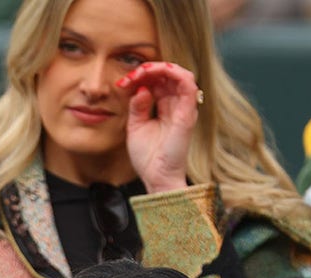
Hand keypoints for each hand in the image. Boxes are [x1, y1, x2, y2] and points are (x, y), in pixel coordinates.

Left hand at [116, 61, 199, 193]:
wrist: (156, 176)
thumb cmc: (148, 156)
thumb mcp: (135, 126)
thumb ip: (137, 106)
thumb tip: (140, 88)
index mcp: (164, 107)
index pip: (157, 82)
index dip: (141, 76)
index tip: (122, 83)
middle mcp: (176, 105)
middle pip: (167, 76)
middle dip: (148, 70)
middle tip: (130, 76)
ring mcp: (183, 108)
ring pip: (179, 75)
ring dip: (160, 68)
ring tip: (142, 71)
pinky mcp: (187, 113)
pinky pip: (188, 85)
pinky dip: (175, 73)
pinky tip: (157, 72)